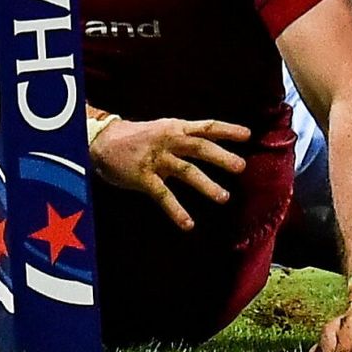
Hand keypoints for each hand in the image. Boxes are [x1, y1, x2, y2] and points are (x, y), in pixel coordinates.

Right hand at [89, 117, 248, 230]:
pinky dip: (176, 210)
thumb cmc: (137, 137)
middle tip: (242, 167)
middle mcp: (169, 141)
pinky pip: (163, 195)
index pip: (206, 126)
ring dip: (206, 185)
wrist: (103, 141)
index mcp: (176, 128)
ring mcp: (156, 159)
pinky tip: (189, 224)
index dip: (227, 130)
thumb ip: (185, 137)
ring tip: (224, 197)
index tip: (248, 135)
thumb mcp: (163, 129)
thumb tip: (212, 146)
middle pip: (199, 147)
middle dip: (222, 157)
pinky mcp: (143, 177)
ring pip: (186, 171)